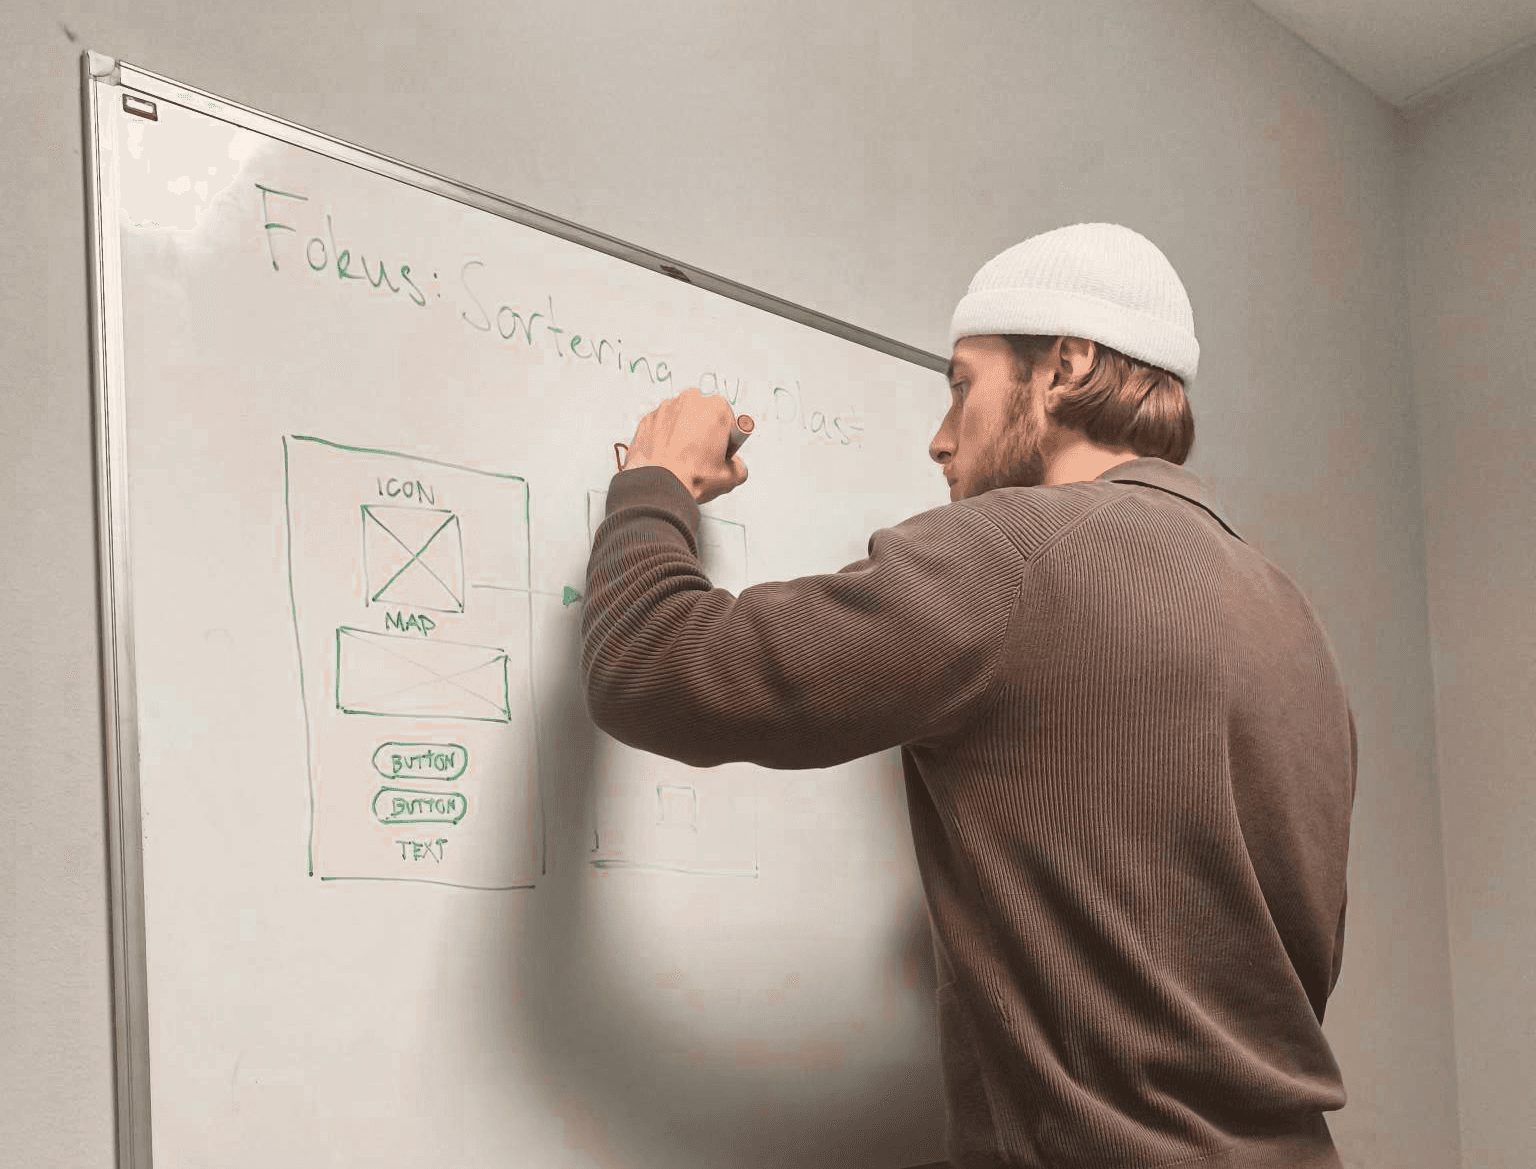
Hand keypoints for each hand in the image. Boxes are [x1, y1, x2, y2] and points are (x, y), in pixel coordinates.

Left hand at [620, 387, 748, 503]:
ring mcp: (666, 408)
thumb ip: (738, 465)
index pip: (728, 420)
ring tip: (683, 459)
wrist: (659, 486)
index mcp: (716, 407)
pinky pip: (661, 427)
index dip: (726, 438)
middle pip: (704, 415)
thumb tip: (732, 466)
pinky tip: (668, 457)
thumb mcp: (732, 476)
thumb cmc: (692, 476)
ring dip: (684, 434)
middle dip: (704, 432)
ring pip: (681, 419)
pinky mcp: (648, 419)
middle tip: (702, 457)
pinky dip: (664, 439)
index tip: (721, 450)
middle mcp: (690, 400)